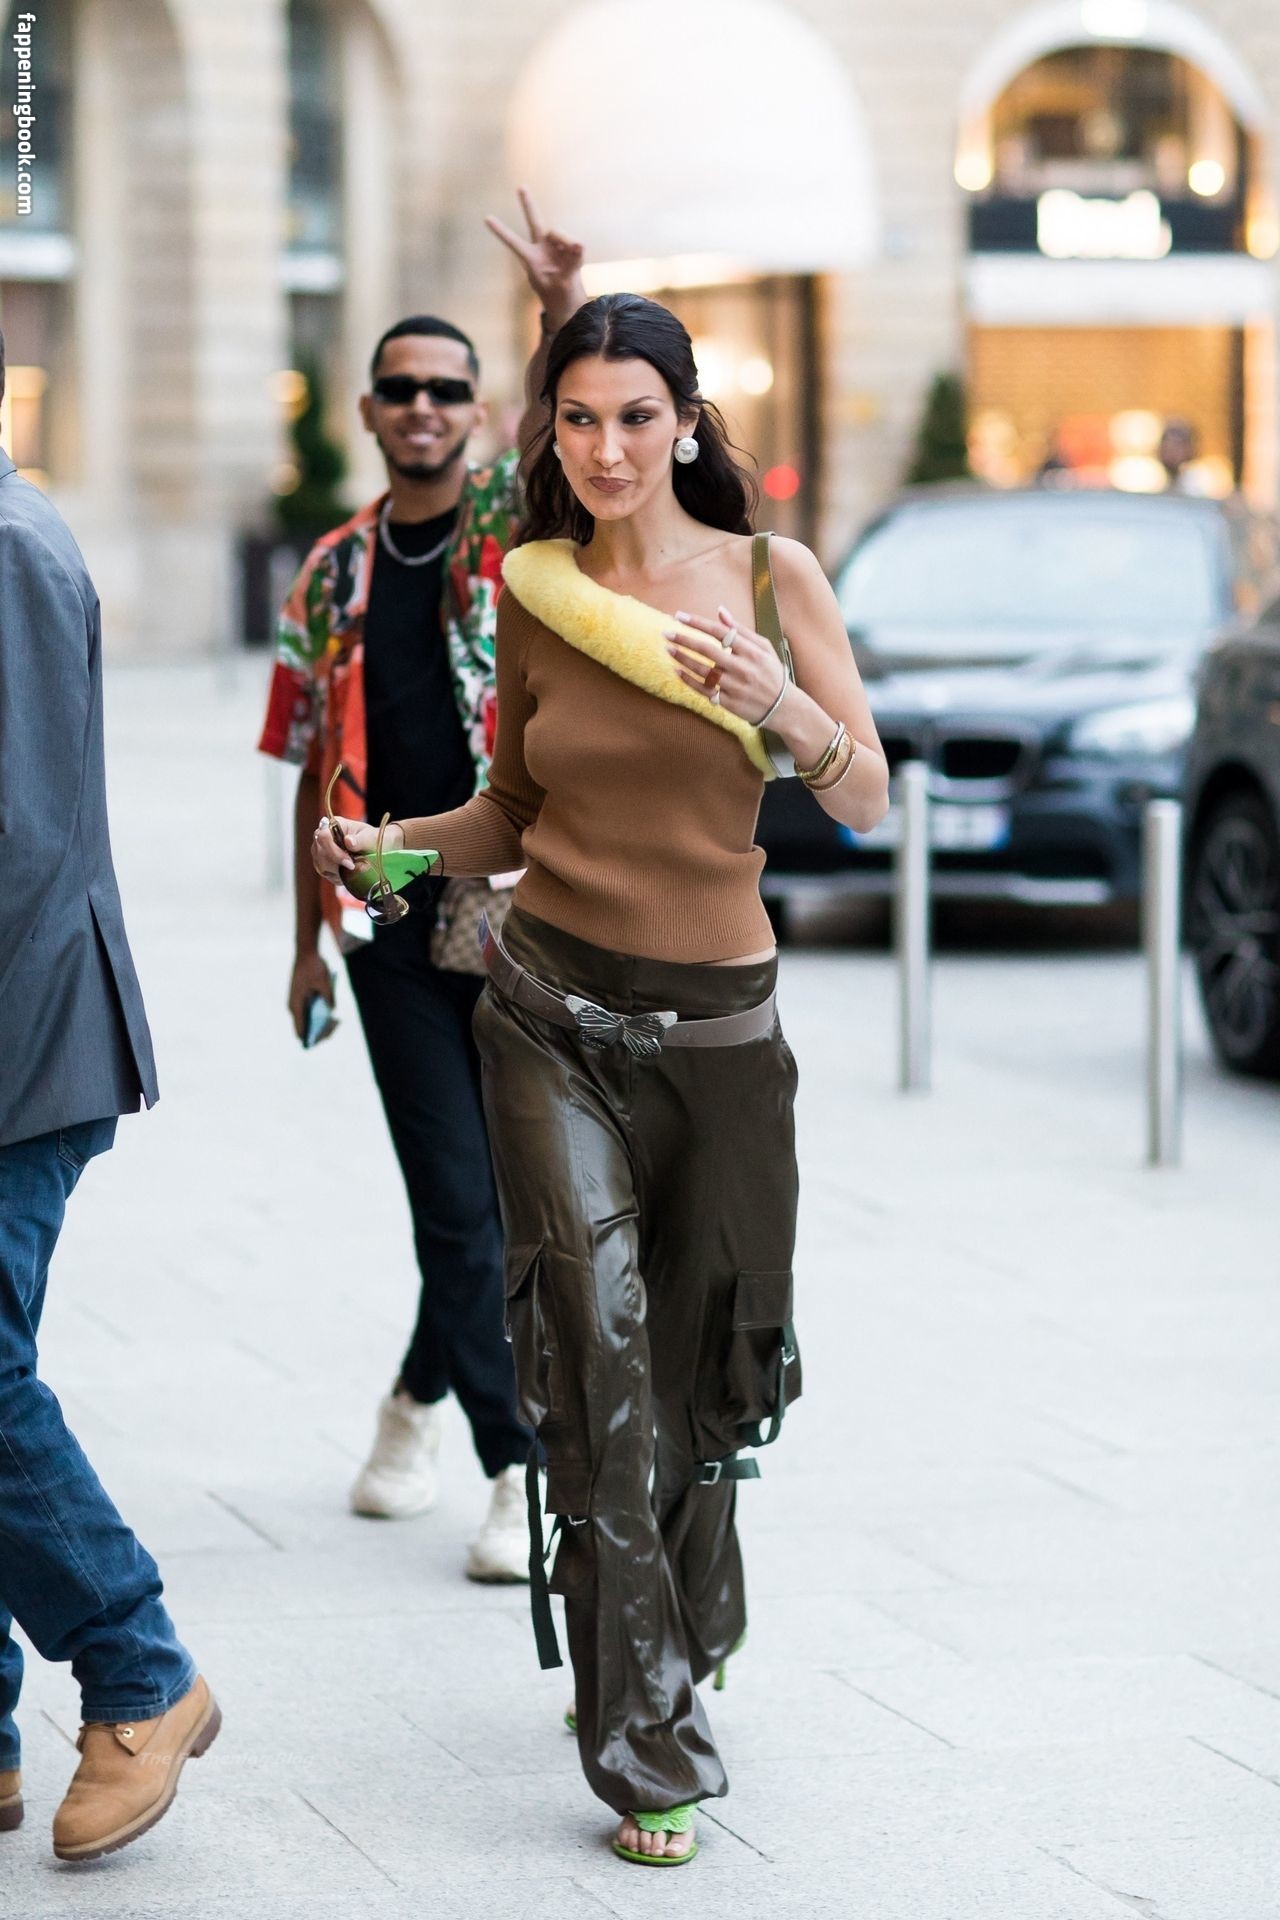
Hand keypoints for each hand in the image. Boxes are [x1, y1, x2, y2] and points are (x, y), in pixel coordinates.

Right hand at [288, 949, 333, 1042]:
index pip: (300, 1031)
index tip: (323, 1037)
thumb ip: (329, 997)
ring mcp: (298, 1003)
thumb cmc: (314, 967)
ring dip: (321, 1024)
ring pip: (308, 1021)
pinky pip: (310, 1012)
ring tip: (336, 1022)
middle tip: (335, 1026)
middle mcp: (294, 1007)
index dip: (311, 1038)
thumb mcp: (324, 982)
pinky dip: (319, 1016)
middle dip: (320, 1031)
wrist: (306, 952)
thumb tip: (332, 1011)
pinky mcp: (302, 998)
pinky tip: (332, 1015)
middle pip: (305, 1028)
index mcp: (296, 1005)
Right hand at [311, 814, 403, 883]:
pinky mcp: (324, 862)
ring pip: (320, 864)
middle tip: (353, 868)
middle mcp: (325, 836)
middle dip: (336, 864)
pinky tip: (347, 874)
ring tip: (353, 871)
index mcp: (336, 825)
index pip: (323, 837)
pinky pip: (324, 872)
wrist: (379, 848)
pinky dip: (336, 876)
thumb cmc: (375, 839)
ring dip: (336, 871)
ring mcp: (323, 850)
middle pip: (319, 852)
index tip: (349, 863)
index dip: (333, 852)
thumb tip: (348, 841)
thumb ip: (361, 839)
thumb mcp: (372, 838)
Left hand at [485, 188, 585, 324]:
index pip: (514, 242)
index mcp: (531, 259)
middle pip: (535, 222)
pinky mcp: (570, 249)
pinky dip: (577, 251)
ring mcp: (556, 247)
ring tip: (571, 258)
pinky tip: (577, 259)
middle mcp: (542, 249)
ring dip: (566, 243)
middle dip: (528, 205)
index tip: (486, 218)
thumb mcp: (561, 284)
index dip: (501, 231)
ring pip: (559, 234)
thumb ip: (570, 263)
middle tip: (521, 187)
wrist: (569, 304)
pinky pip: (575, 244)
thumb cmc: (557, 296)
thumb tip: (579, 244)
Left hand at [665, 604, 787, 726]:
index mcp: (752, 651)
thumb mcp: (763, 647)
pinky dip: (689, 681)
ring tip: (669, 650)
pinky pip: (704, 690)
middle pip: (708, 650)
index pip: (720, 632)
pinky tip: (677, 671)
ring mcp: (735, 687)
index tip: (679, 616)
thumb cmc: (771, 672)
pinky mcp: (729, 703)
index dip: (698, 623)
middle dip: (685, 640)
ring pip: (703, 671)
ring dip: (683, 659)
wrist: (784, 707)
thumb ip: (741, 630)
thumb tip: (720, 611)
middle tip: (666, 633)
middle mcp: (743, 668)